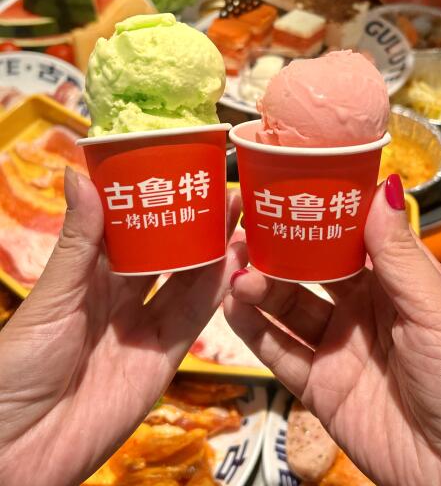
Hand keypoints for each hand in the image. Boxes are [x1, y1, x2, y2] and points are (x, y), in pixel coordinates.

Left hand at [0, 168, 244, 485]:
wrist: (20, 449)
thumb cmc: (19, 364)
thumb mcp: (52, 297)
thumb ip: (79, 241)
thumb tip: (80, 173)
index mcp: (88, 277)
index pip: (129, 230)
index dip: (155, 202)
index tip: (179, 171)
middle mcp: (120, 298)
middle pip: (166, 253)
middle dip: (194, 223)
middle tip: (224, 190)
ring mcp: (145, 328)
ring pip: (187, 282)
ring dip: (214, 251)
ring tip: (239, 216)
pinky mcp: (164, 359)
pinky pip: (194, 319)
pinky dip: (217, 291)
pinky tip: (235, 261)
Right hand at [225, 175, 440, 485]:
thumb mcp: (436, 310)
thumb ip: (399, 254)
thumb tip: (381, 187)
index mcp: (395, 282)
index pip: (349, 237)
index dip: (319, 214)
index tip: (286, 188)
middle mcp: (362, 308)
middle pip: (310, 269)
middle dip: (278, 249)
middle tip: (246, 229)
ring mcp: (338, 346)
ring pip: (289, 307)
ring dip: (260, 286)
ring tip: (235, 268)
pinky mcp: (319, 386)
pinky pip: (279, 352)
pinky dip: (253, 330)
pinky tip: (232, 307)